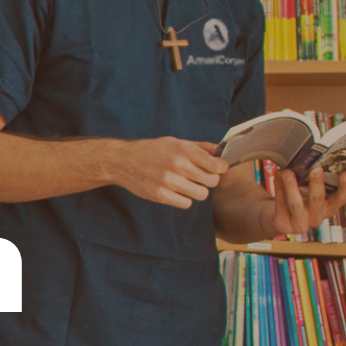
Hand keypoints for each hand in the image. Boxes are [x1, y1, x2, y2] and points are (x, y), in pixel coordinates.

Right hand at [108, 138, 228, 208]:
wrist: (124, 161)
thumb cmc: (152, 151)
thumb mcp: (175, 142)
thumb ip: (200, 147)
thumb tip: (221, 151)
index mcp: (183, 149)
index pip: (217, 165)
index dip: (221, 168)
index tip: (217, 169)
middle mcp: (177, 165)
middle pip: (212, 181)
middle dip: (210, 180)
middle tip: (200, 177)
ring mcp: (168, 181)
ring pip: (201, 194)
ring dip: (197, 190)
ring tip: (188, 184)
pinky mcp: (160, 195)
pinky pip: (186, 203)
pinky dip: (184, 199)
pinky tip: (176, 191)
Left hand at [261, 164, 345, 236]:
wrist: (277, 218)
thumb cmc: (298, 197)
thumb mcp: (308, 190)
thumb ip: (311, 179)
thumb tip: (308, 158)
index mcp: (328, 208)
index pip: (341, 199)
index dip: (345, 187)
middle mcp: (317, 218)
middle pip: (318, 199)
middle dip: (316, 183)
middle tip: (316, 169)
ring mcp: (300, 224)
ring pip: (296, 204)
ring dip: (291, 186)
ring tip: (287, 172)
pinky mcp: (283, 225)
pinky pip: (280, 204)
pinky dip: (278, 187)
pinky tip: (278, 173)